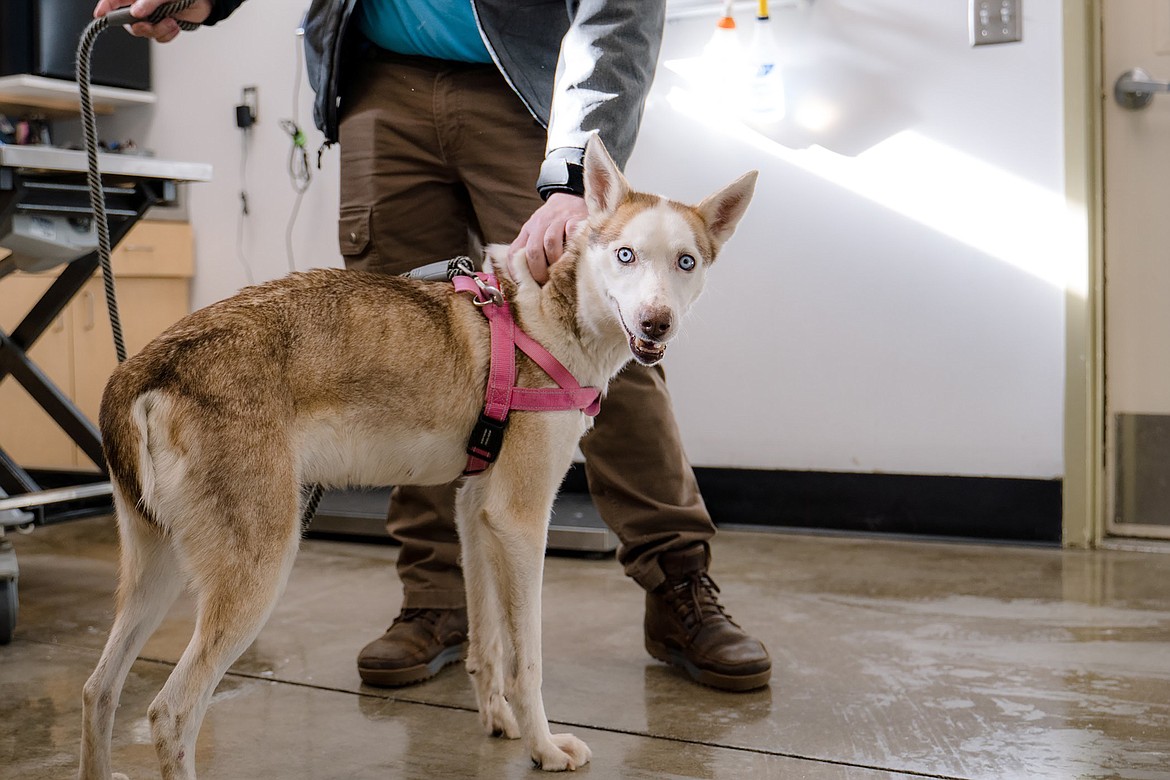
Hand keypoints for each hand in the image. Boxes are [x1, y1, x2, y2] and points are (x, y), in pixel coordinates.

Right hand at [93, 0, 212, 42]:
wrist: (204, 2)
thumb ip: (149, 2)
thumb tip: (136, 12)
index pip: (115, 0)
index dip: (105, 7)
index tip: (99, 14)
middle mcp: (141, 7)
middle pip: (129, 22)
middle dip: (141, 27)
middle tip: (150, 24)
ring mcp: (152, 18)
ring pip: (145, 33)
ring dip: (159, 30)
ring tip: (172, 21)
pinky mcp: (162, 27)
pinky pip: (159, 38)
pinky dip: (168, 35)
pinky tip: (176, 25)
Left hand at [508, 193, 587, 284]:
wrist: (570, 195)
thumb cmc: (554, 223)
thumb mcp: (537, 233)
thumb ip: (531, 251)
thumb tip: (527, 281)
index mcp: (527, 230)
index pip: (514, 252)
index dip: (516, 272)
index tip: (525, 286)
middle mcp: (539, 224)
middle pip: (533, 251)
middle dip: (539, 272)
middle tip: (547, 284)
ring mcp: (558, 221)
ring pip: (550, 243)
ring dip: (555, 262)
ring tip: (560, 274)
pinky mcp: (575, 219)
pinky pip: (571, 234)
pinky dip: (572, 248)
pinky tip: (574, 257)